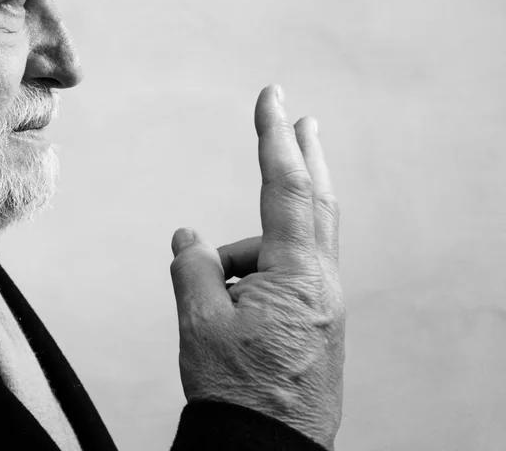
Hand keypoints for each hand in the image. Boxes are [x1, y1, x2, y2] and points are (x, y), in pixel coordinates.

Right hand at [168, 85, 344, 448]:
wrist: (266, 447)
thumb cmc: (235, 387)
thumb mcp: (199, 319)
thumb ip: (193, 266)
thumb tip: (190, 236)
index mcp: (299, 275)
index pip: (288, 188)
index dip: (275, 138)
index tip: (272, 98)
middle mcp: (322, 284)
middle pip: (317, 203)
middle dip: (305, 156)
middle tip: (303, 118)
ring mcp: (322, 305)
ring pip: (289, 247)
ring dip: (248, 250)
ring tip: (210, 298)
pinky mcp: (315, 324)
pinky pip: (287, 276)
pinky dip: (253, 273)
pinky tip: (226, 303)